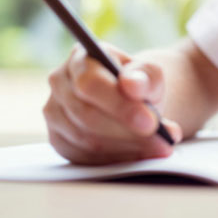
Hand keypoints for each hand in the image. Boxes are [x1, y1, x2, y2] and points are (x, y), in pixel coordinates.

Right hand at [44, 44, 183, 164]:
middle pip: (87, 115)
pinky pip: (84, 157)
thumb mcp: (149, 74)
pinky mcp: (59, 139)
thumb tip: (132, 85)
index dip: (120, 106)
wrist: (131, 101)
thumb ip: (145, 76)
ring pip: (86, 139)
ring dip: (126, 148)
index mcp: (81, 58)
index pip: (91, 84)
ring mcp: (55, 112)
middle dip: (128, 132)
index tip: (150, 123)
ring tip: (159, 147)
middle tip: (162, 141)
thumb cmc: (138, 84)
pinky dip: (116, 159)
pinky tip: (140, 155)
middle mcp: (60, 83)